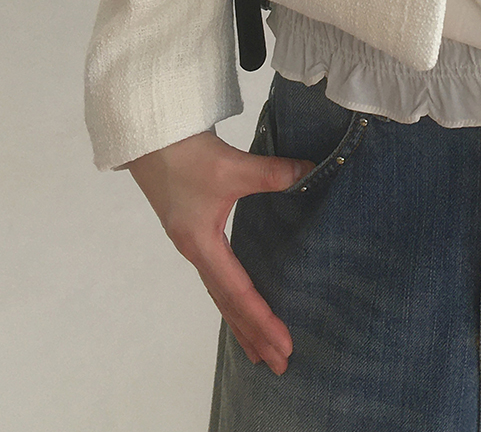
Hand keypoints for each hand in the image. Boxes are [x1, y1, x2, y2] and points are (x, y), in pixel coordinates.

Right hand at [125, 129, 315, 375]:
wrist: (150, 135)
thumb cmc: (185, 154)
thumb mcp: (231, 166)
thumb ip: (272, 173)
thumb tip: (310, 172)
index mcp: (201, 244)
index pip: (238, 292)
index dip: (262, 319)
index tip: (284, 344)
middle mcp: (196, 251)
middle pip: (227, 304)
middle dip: (253, 335)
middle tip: (279, 364)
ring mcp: (193, 242)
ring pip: (220, 293)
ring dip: (242, 320)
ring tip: (261, 348)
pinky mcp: (195, 229)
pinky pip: (217, 277)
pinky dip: (232, 297)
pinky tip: (242, 300)